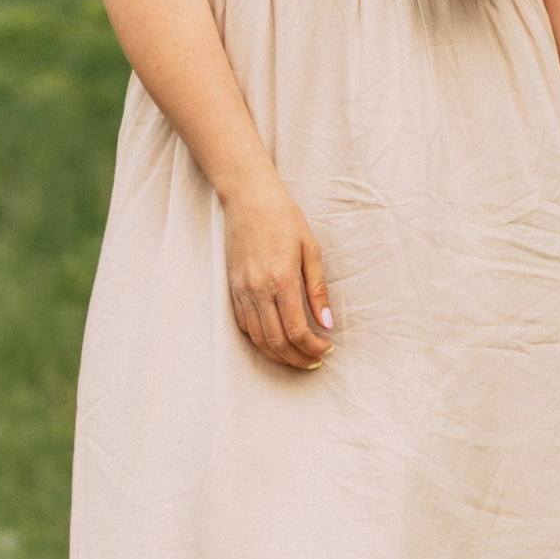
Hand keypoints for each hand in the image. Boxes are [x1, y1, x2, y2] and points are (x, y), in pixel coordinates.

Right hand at [223, 172, 334, 370]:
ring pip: (258, 338)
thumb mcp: (311, 250)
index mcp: (281, 280)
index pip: (296, 330)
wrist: (248, 197)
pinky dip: (260, 339)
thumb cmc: (284, 218)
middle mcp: (258, 290)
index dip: (313, 347)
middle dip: (297, 358)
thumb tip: (327, 323)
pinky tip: (275, 340)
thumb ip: (318, 290)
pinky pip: (244, 325)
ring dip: (278, 354)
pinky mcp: (232, 288)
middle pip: (276, 341)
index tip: (327, 348)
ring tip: (298, 357)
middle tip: (315, 361)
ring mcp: (241, 290)